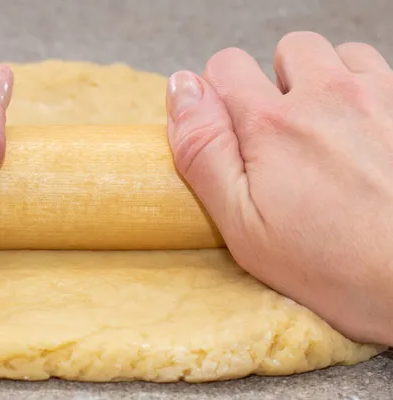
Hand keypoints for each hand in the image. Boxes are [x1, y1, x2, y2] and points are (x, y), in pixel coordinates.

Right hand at [166, 31, 392, 345]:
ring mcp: (379, 96)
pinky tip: (363, 135)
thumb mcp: (242, 225)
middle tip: (284, 140)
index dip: (220, 99)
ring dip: (323, 85)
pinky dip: (362, 92)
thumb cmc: (334, 267)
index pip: (224, 66)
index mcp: (272, 125)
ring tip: (326, 136)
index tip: (234, 135)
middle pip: (284, 51)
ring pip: (335, 56)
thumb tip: (180, 90)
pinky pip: (378, 71)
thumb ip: (203, 151)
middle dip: (275, 86)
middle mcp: (328, 96)